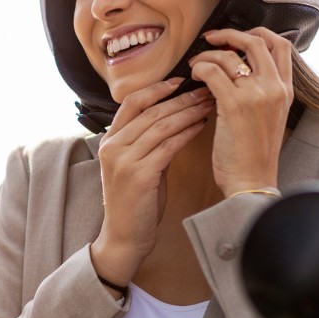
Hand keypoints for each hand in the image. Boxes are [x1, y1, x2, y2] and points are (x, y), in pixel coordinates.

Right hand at [91, 78, 214, 284]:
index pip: (131, 103)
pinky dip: (187, 133)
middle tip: (205, 88)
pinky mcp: (139, 175)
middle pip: (150, 111)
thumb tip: (172, 118)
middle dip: (181, 98)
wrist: (125, 237)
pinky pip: (168, 146)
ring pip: (161, 125)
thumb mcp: (135, 165)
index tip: (180, 80)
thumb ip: (146, 142)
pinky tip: (202, 125)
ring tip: (209, 103)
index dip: (156, 88)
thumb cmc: (136, 202)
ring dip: (188, 112)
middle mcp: (113, 146)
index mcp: (109, 141)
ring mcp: (124, 160)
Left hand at [188, 27, 293, 196]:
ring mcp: (257, 96)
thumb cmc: (253, 155)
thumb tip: (239, 70)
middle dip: (230, 34)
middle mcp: (275, 89)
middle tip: (212, 39)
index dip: (258, 34)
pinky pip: (213, 71)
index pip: (281, 46)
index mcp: (285, 91)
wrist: (251, 182)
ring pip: (230, 56)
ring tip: (196, 65)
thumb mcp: (269, 118)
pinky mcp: (235, 105)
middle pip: (257, 41)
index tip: (236, 39)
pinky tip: (194, 76)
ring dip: (208, 55)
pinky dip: (200, 68)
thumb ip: (262, 93)